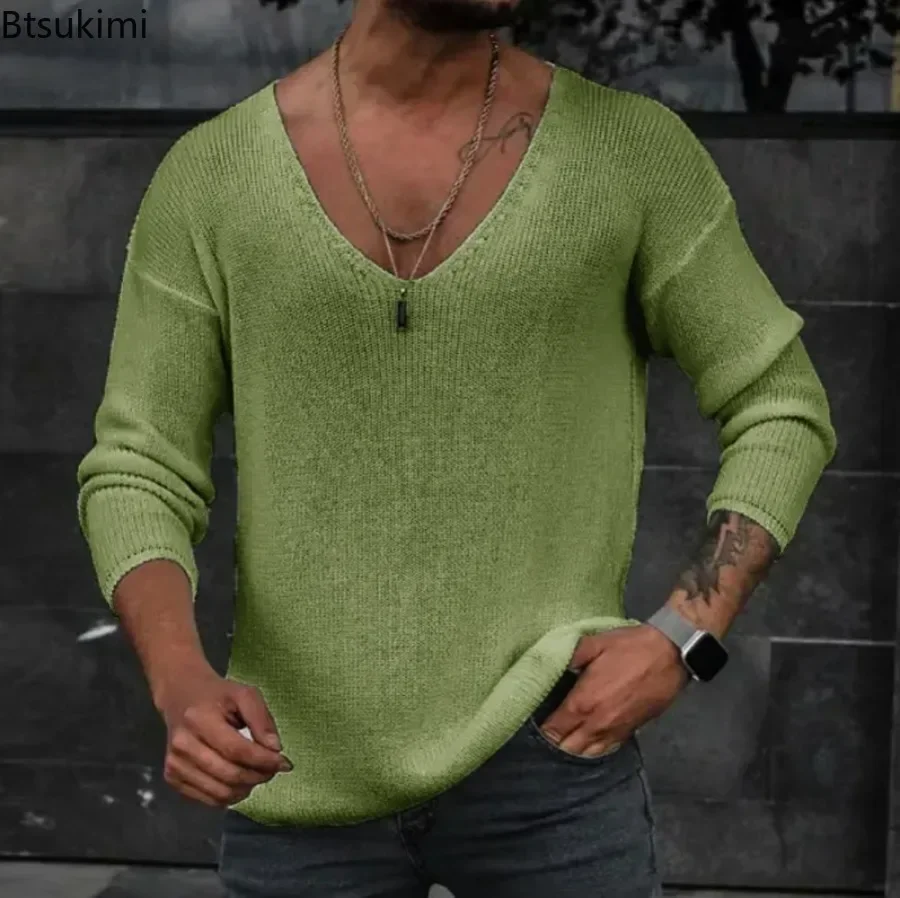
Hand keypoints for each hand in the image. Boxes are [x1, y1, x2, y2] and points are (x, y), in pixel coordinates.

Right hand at [156, 666, 292, 806]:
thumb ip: (262, 720)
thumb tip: (275, 749)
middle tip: (273, 769)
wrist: (181, 697)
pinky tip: (240, 781)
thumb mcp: (245, 695)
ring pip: (220, 792)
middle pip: (230, 774)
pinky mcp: (172, 778)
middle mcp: (183, 745)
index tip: (284, 762)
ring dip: (247, 788)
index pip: (237, 750)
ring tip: (258, 774)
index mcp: (199, 719)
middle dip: (259, 776)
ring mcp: (174, 764)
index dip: (264, 760)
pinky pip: (208, 799)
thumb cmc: (217, 696)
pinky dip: (230, 796)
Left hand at [539, 624, 688, 756]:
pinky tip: (587, 741)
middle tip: (547, 731)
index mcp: (583, 703)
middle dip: (555, 742)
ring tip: (564, 738)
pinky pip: (606, 749)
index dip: (542, 729)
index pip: (554, 729)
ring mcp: (616, 731)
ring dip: (573, 748)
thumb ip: (567, 656)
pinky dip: (593, 749)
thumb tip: (547, 666)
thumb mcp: (593, 643)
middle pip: (568, 747)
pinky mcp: (631, 731)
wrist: (670, 654)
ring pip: (588, 753)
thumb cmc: (629, 647)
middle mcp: (597, 724)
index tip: (533, 722)